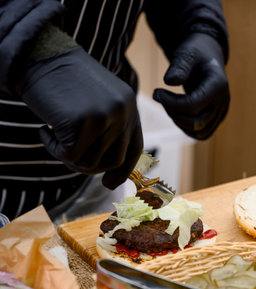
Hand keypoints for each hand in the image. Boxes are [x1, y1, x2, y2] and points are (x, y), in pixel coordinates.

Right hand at [16, 46, 142, 188]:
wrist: (40, 55)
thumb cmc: (65, 80)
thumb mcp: (99, 100)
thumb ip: (110, 127)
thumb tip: (110, 168)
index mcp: (130, 106)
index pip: (134, 149)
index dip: (123, 171)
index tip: (108, 184)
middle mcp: (122, 112)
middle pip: (112, 161)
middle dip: (90, 166)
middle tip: (69, 156)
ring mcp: (103, 118)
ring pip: (90, 163)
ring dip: (70, 156)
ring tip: (55, 133)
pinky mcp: (81, 124)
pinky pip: (68, 157)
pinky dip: (52, 148)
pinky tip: (44, 129)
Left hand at [153, 33, 229, 139]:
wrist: (206, 56)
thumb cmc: (195, 52)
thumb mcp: (187, 53)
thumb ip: (180, 66)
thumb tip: (169, 82)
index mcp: (219, 85)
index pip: (193, 106)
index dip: (171, 103)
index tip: (157, 92)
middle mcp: (223, 102)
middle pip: (196, 122)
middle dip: (174, 113)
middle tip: (160, 97)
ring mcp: (221, 113)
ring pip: (198, 131)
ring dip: (179, 121)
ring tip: (168, 104)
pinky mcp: (216, 119)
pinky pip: (201, 133)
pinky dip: (186, 128)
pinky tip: (176, 112)